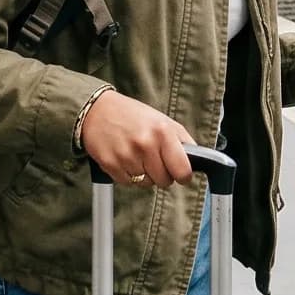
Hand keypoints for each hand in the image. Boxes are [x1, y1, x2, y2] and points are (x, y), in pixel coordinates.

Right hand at [79, 92, 197, 187]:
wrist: (96, 111)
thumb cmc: (132, 115)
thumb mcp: (163, 120)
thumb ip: (182, 140)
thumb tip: (198, 159)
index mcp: (162, 132)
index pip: (182, 170)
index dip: (184, 176)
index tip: (181, 175)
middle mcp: (146, 144)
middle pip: (164, 181)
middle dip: (162, 175)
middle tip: (154, 160)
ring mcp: (127, 156)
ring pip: (146, 184)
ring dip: (144, 175)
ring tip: (137, 156)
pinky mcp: (111, 165)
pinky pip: (128, 183)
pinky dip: (129, 176)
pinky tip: (125, 159)